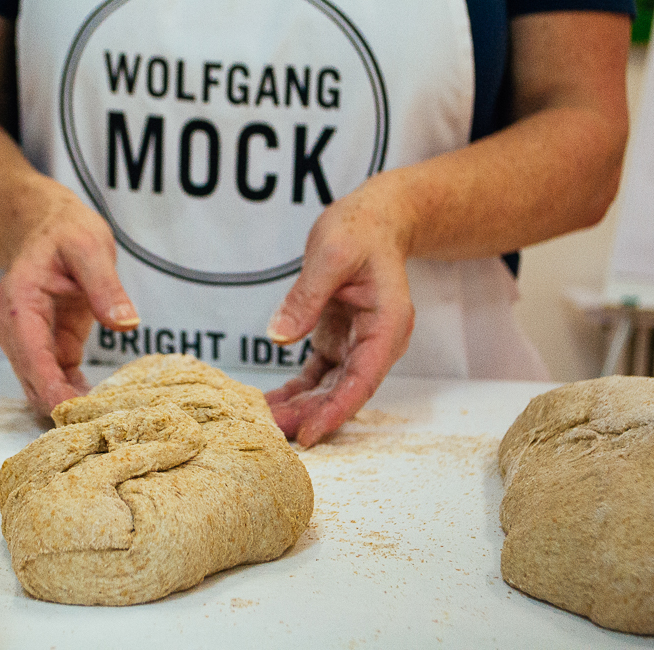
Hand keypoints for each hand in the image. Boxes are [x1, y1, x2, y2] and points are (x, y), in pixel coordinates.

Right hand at [0, 182, 138, 414]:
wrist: (45, 226)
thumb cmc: (63, 232)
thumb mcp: (90, 248)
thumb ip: (106, 286)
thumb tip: (127, 323)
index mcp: (19, 305)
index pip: (32, 359)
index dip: (52, 390)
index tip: (77, 414)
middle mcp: (16, 330)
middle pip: (33, 382)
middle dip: (63, 406)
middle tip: (106, 424)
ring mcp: (30, 342)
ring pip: (43, 387)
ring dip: (71, 405)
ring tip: (111, 419)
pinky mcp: (49, 347)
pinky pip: (58, 380)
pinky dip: (77, 394)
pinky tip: (103, 404)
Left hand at [265, 177, 415, 446]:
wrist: (375, 219)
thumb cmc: (361, 230)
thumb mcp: (331, 254)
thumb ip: (306, 297)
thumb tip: (279, 337)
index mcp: (387, 325)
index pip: (363, 380)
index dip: (336, 411)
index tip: (309, 434)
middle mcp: (377, 341)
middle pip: (345, 391)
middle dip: (311, 414)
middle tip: (272, 431)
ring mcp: (358, 344)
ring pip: (331, 388)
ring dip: (301, 407)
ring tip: (265, 422)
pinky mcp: (340, 341)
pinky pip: (319, 375)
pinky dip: (298, 390)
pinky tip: (272, 402)